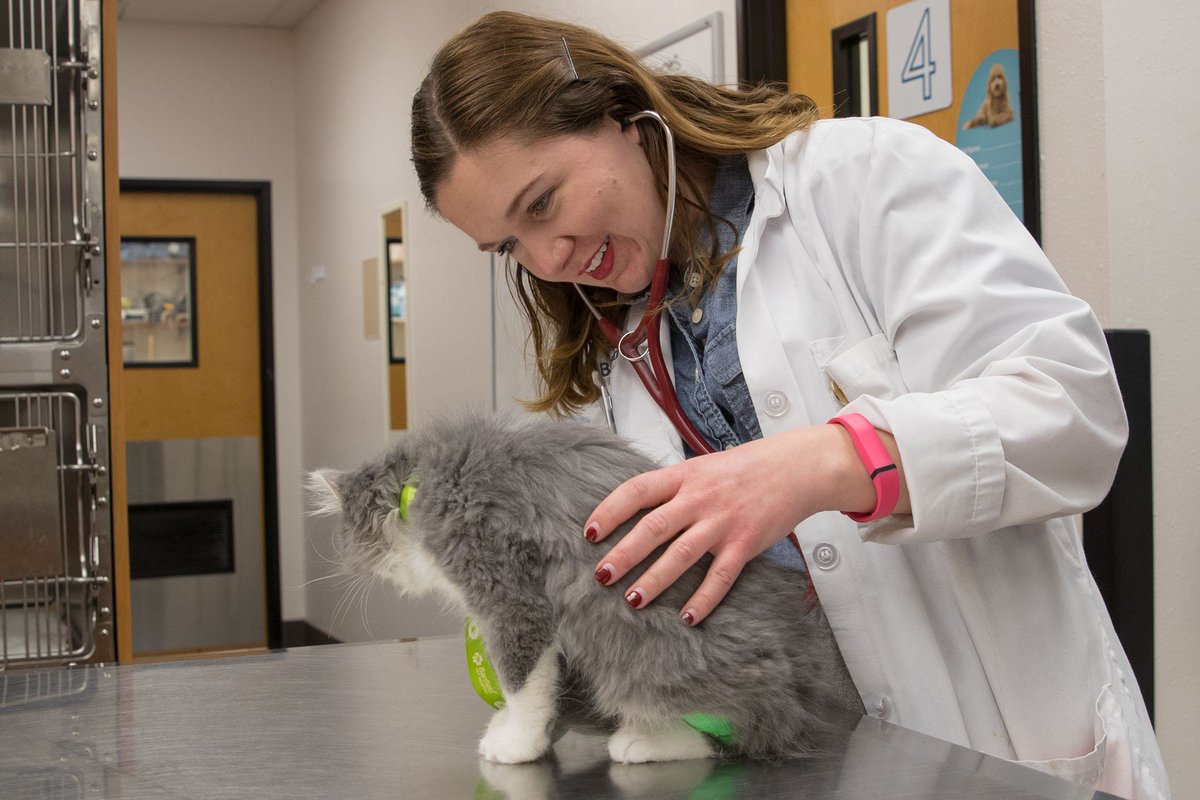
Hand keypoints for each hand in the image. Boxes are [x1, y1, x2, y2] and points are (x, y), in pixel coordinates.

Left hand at [585, 424, 895, 623]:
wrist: (796, 468)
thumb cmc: (745, 468)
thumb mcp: (702, 467)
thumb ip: (673, 488)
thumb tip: (636, 510)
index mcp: (684, 475)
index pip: (637, 491)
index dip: (610, 511)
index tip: (589, 532)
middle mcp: (700, 497)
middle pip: (653, 528)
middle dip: (624, 554)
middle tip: (601, 576)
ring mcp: (723, 521)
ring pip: (681, 555)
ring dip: (654, 580)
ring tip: (633, 600)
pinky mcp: (745, 543)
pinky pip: (720, 576)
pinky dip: (704, 599)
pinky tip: (688, 616)